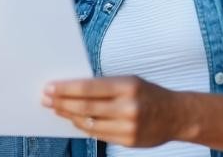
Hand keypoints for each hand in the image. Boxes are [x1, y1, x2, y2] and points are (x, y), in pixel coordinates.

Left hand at [43, 76, 185, 147]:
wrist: (177, 115)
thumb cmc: (149, 94)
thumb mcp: (130, 81)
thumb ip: (105, 86)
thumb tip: (72, 90)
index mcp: (128, 86)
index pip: (89, 87)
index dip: (66, 89)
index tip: (49, 88)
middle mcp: (128, 107)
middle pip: (85, 107)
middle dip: (62, 103)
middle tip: (45, 99)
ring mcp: (128, 126)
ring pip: (89, 123)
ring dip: (69, 116)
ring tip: (57, 109)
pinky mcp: (128, 141)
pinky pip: (98, 135)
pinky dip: (84, 127)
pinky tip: (74, 121)